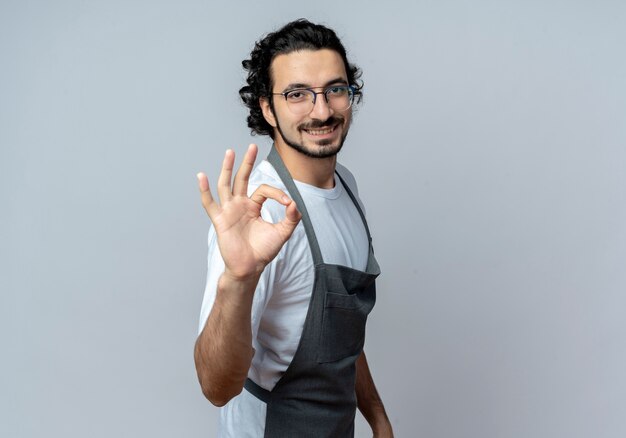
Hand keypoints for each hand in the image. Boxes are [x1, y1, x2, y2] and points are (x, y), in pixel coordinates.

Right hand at [197, 144, 300, 281]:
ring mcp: (229, 211)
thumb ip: (291, 218)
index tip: (288, 204)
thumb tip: (294, 203)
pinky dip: (204, 190)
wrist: (250, 267)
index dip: (277, 193)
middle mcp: (240, 205)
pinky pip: (209, 203)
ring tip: (230, 152)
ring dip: (228, 168)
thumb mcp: (282, 232)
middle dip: (247, 162)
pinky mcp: (220, 220)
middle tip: (252, 146)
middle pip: (242, 179)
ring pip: (226, 185)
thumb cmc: (263, 251)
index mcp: (253, 206)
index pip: (264, 190)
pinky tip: (201, 177)